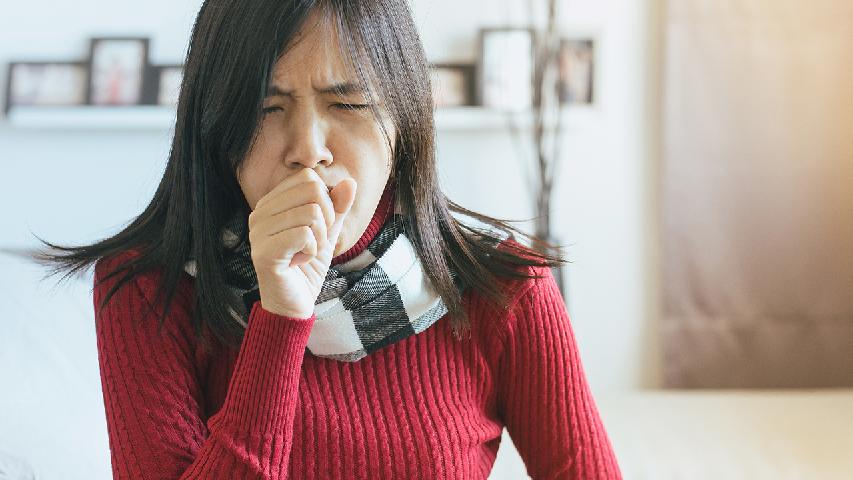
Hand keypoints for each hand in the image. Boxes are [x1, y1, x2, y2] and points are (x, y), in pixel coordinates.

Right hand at [247, 168, 356, 317]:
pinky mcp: (264, 252)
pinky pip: (304, 235)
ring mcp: (258, 232)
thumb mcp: (328, 231)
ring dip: (320, 238)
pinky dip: (312, 251)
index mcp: (271, 203)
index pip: (308, 178)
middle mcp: (259, 213)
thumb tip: (350, 182)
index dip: (326, 200)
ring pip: (311, 213)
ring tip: (306, 253)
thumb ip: (338, 207)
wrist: (294, 304)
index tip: (318, 227)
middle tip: (315, 242)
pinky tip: (299, 262)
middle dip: (327, 218)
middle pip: (312, 190)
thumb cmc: (307, 267)